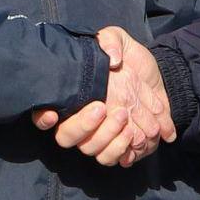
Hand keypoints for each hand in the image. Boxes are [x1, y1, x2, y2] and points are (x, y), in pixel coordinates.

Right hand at [31, 26, 174, 165]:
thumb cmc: (128, 59)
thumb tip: (111, 58)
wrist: (156, 77)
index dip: (43, 117)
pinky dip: (126, 151)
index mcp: (72, 97)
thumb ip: (109, 41)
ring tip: (125, 118)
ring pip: (93, 152)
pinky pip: (118, 159)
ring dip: (108, 140)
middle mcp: (81, 121)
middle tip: (105, 108)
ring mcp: (101, 136)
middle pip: (68, 138)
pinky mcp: (122, 146)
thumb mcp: (118, 39)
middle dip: (85, 127)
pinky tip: (136, 136)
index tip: (53, 114)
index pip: (44, 114)